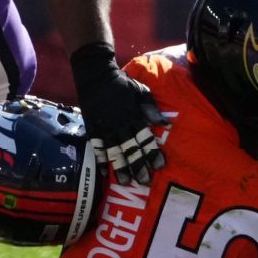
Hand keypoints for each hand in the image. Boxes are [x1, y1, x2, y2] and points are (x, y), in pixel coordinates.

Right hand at [71, 43, 164, 185]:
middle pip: (130, 148)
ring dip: (120, 168)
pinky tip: (103, 173)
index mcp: (133, 115)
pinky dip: (100, 160)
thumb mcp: (141, 90)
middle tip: (144, 181)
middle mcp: (119, 124)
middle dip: (138, 165)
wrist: (95, 75)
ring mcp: (104, 127)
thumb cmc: (122, 83)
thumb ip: (151, 108)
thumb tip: (165, 123)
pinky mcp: (93, 128)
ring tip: (126, 182)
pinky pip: (97, 147)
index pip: (145, 138)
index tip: (160, 166)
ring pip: (114, 151)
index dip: (152, 152)